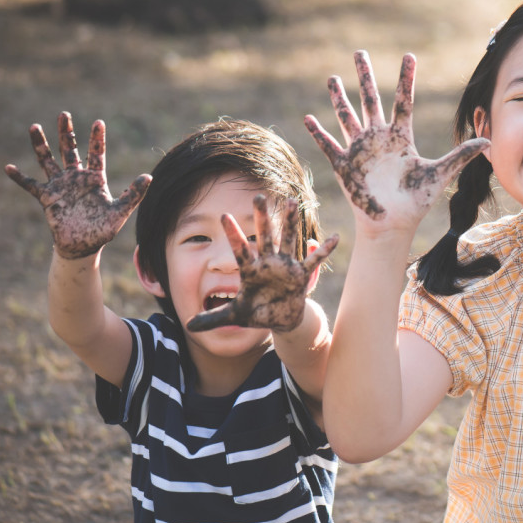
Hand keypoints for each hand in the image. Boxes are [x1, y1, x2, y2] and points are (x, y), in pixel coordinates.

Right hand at [5, 112, 150, 258]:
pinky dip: (19, 177)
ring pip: (48, 160)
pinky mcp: (47, 198)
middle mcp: (76, 178)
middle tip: (64, 114)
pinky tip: (8, 168)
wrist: (83, 247)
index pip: (96, 153)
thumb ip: (134, 194)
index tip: (99, 122)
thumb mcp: (120, 212)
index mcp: (95, 179)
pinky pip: (30, 185)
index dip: (97, 139)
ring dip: (41, 145)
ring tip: (34, 127)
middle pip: (70, 150)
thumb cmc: (102, 230)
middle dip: (67, 133)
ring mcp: (60, 186)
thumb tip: (148, 176)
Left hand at [186, 194, 338, 333]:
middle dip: (262, 217)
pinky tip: (334, 238)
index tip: (223, 216)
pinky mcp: (300, 275)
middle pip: (264, 236)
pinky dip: (323, 251)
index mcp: (250, 270)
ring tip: (292, 202)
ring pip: (288, 240)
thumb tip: (187, 325)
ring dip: (290, 223)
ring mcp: (285, 266)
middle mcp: (268, 262)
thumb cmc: (256, 313)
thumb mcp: (234, 316)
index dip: (233, 234)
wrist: (279, 319)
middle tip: (258, 196)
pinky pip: (314, 261)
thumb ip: (213, 318)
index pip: (239, 249)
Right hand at [304, 50, 487, 224]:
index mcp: (401, 137)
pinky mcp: (344, 165)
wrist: (393, 225)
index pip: (403, 100)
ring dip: (339, 98)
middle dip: (365, 76)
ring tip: (333, 78)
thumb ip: (460, 156)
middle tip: (359, 52)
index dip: (406, 78)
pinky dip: (318, 132)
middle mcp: (378, 138)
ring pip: (347, 116)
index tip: (409, 55)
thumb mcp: (440, 175)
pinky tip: (307, 118)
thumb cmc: (416, 202)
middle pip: (370, 100)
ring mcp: (359, 150)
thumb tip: (488, 141)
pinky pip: (328, 144)